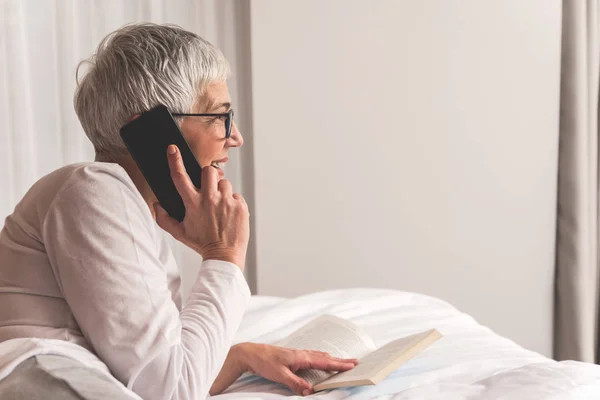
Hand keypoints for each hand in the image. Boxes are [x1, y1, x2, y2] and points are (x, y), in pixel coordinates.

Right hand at [154, 145, 249, 269]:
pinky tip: (229, 215)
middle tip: (209, 188)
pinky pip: (236, 196)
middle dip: (209, 175)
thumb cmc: (201, 244)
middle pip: (209, 171)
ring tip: (220, 207)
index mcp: (192, 203)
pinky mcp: (240, 206)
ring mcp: (226, 202)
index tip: (172, 149)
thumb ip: (164, 219)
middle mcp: (209, 199)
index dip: (175, 161)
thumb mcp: (179, 233)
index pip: (180, 177)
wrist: (224, 256)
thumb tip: (156, 205)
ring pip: (225, 183)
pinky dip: (233, 203)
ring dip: (222, 192)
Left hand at [210, 343, 357, 395]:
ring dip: (332, 359)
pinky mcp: (293, 356)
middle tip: (355, 362)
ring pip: (319, 356)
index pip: (324, 362)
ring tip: (342, 361)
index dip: (339, 365)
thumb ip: (295, 383)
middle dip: (340, 360)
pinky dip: (321, 358)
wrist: (250, 353)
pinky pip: (312, 356)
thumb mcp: (279, 375)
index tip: (352, 365)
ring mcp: (297, 354)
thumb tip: (310, 391)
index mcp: (301, 357)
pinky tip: (321, 359)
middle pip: (325, 357)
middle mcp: (301, 354)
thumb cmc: (264, 362)